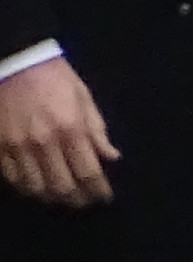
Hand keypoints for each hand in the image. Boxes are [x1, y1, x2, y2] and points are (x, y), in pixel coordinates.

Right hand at [0, 56, 117, 207]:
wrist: (15, 60)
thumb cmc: (54, 77)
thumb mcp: (84, 98)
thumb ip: (97, 130)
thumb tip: (112, 157)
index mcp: (70, 129)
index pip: (89, 173)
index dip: (99, 191)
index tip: (105, 197)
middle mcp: (44, 142)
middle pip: (62, 187)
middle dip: (77, 200)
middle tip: (85, 201)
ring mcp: (17, 146)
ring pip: (35, 187)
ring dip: (51, 198)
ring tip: (62, 198)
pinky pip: (12, 177)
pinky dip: (26, 187)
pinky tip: (36, 188)